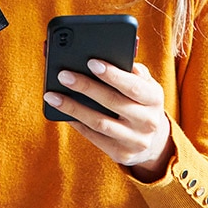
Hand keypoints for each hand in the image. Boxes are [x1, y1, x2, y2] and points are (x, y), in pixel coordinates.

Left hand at [43, 60, 174, 179]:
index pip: (133, 86)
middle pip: (112, 102)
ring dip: (73, 107)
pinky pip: (94, 137)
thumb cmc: (141, 100)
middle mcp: (148, 121)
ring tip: (52, 95)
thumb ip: (130, 68)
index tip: (91, 62)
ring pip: (99, 122)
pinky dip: (76, 122)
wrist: (155, 140)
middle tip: (63, 75)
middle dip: (86, 87)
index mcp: (155, 98)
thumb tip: (106, 54)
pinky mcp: (121, 154)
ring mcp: (135, 140)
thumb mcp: (145, 84)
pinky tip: (62, 111)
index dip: (112, 75)